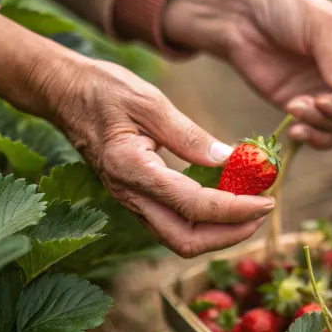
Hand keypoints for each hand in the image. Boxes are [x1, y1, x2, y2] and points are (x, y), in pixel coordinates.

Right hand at [0, 15, 274, 257]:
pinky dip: (203, 220)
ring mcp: (130, 200)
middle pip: (185, 241)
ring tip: (249, 208)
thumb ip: (190, 135)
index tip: (268, 200)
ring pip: (178, 238)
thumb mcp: (149, 102)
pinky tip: (224, 199)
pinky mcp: (135, 196)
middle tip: (261, 211)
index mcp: (132, 170)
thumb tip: (231, 160)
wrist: (63, 93)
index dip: (236, 209)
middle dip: (229, 235)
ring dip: (218, 232)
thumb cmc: (103, 90)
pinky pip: (171, 222)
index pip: (195, 206)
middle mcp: (129, 194)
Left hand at [163, 0, 331, 148]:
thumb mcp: (318, 22)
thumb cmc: (285, 9)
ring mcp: (328, 94)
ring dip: (323, 123)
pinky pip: (319, 133)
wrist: (242, 19)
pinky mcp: (304, 108)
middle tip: (319, 102)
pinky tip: (295, 129)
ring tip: (296, 108)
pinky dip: (312, 137)